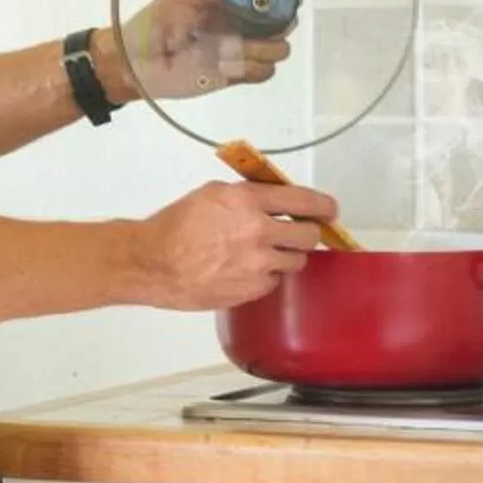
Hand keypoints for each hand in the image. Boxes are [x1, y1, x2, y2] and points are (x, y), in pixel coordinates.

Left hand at [109, 0, 292, 102]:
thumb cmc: (158, 19)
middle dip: (281, 24)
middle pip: (284, 26)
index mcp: (232, 3)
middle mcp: (242, 27)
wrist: (137, 59)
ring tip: (235, 46)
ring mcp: (240, 52)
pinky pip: (263, 73)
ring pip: (278, 50)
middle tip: (262, 25)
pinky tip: (231, 63)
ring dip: (265, 47)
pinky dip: (254, 67)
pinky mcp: (235, 76)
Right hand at [130, 181, 341, 309]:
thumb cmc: (175, 225)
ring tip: (262, 253)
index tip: (329, 209)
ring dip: (286, 255)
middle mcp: (259, 231)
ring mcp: (259, 263)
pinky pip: (275, 280)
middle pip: (309, 234)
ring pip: (296, 260)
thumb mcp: (211, 194)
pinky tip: (244, 270)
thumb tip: (274, 198)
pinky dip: (266, 275)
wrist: (153, 263)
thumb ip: (247, 195)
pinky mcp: (254, 288)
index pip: (304, 199)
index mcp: (247, 201)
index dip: (323, 205)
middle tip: (295, 232)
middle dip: (306, 232)